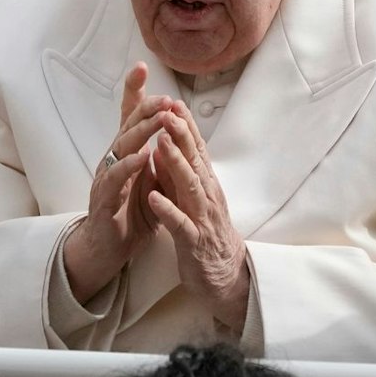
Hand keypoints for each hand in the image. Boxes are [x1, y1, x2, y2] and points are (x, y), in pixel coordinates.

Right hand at [63, 62, 181, 300]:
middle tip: (165, 96)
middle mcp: (112, 161)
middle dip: (146, 108)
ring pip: (121, 147)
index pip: (129, 118)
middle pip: (127, 126)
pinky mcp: (104, 200)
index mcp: (125, 154)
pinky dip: (129, 166)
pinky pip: (115, 179)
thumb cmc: (128, 215)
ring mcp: (106, 178)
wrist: (106, 250)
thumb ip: (159, 158)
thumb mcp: (149, 181)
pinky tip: (142, 156)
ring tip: (160, 118)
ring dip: (142, 131)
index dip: (134, 92)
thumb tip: (176, 131)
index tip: (142, 67)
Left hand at [143, 104, 250, 331]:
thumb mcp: (191, 198)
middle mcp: (207, 195)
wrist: (223, 274)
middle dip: (180, 134)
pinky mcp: (193, 241)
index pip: (195, 149)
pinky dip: (167, 209)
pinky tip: (152, 196)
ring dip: (175, 164)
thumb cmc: (204, 233)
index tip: (172, 101)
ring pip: (189, 186)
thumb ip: (178, 174)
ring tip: (159, 143)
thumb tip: (165, 146)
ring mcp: (202, 217)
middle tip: (167, 110)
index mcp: (204, 184)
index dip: (185, 126)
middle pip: (194, 160)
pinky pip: (179, 223)